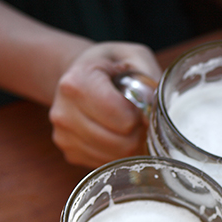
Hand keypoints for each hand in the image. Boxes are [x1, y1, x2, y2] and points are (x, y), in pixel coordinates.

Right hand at [49, 42, 161, 167]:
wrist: (78, 74)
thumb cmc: (110, 65)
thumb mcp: (134, 56)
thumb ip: (149, 79)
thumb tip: (157, 111)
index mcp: (77, 83)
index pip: (123, 118)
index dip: (140, 114)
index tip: (138, 103)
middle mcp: (64, 112)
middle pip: (121, 143)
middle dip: (138, 133)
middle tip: (137, 117)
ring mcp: (63, 136)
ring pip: (115, 158)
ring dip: (130, 145)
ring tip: (127, 125)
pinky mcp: (70, 152)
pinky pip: (106, 165)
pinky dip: (118, 154)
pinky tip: (115, 134)